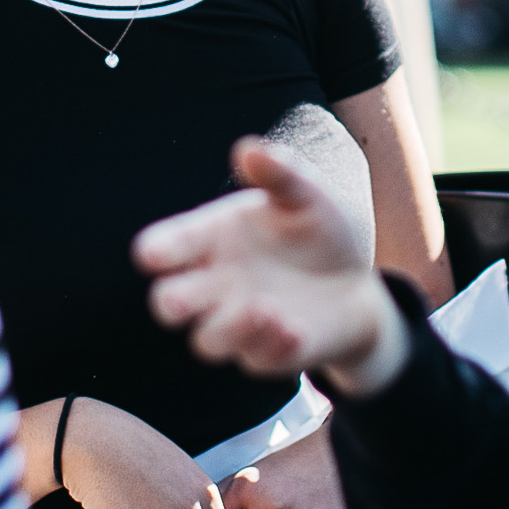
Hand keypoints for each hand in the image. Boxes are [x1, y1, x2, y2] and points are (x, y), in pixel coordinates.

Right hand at [136, 141, 406, 395]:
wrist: (357, 283)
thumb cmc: (319, 231)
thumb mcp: (307, 196)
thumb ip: (280, 173)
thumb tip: (250, 148)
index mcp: (211, 239)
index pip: (169, 246)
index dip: (156, 250)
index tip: (151, 254)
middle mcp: (214, 284)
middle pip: (169, 303)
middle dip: (171, 304)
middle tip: (178, 302)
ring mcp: (237, 323)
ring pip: (207, 341)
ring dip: (230, 328)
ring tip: (266, 307)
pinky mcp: (266, 354)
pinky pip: (255, 360)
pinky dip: (272, 346)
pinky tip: (295, 327)